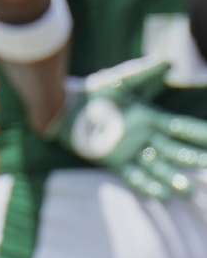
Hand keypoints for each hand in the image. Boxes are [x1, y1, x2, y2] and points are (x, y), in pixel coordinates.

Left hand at [51, 60, 206, 199]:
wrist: (65, 108)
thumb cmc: (93, 92)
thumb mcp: (119, 82)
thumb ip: (143, 73)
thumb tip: (169, 62)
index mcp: (149, 118)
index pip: (180, 129)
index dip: (198, 135)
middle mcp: (144, 137)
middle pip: (174, 151)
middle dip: (193, 159)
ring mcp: (130, 151)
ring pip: (158, 167)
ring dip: (173, 179)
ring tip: (189, 190)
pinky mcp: (114, 162)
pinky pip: (134, 176)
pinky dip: (148, 186)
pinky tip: (163, 195)